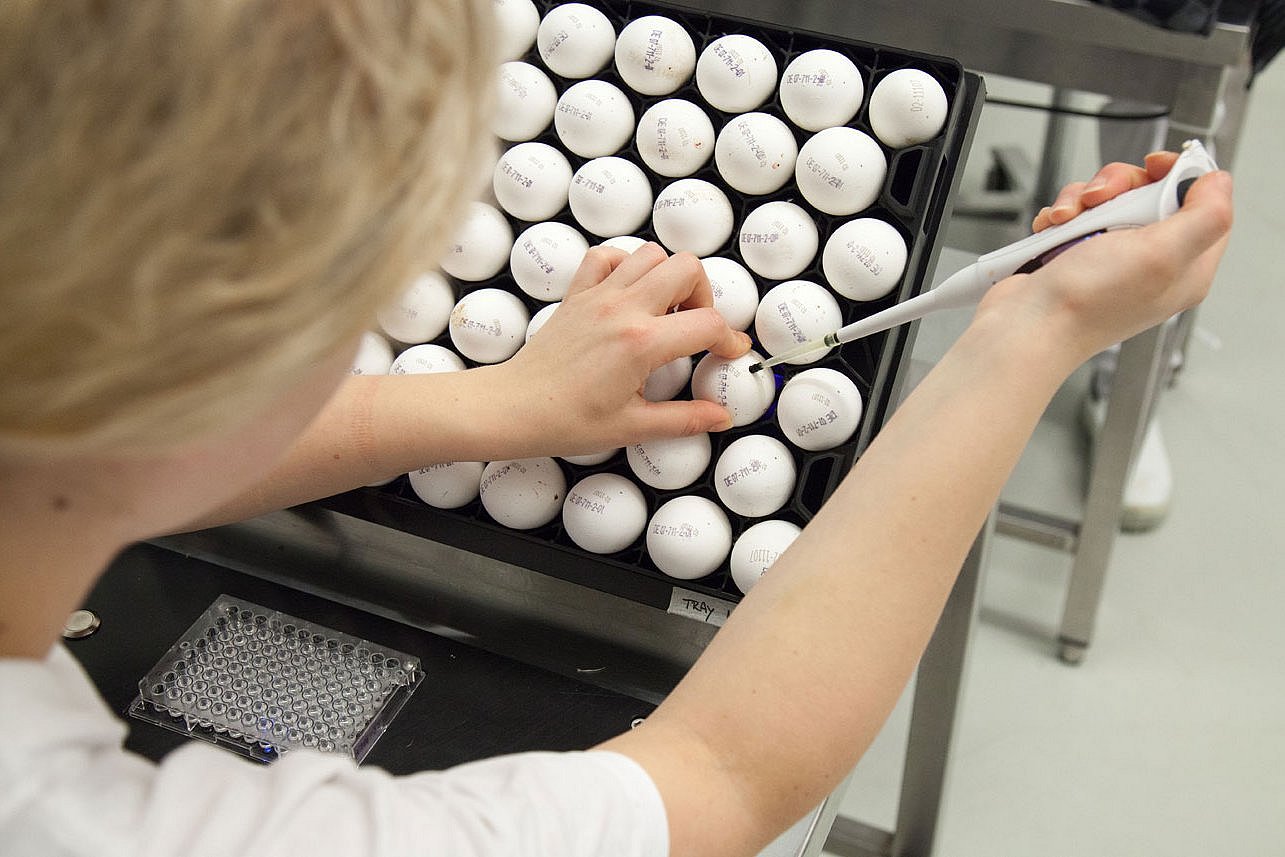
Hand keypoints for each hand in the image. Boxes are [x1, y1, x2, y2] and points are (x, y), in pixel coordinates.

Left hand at [492, 242, 751, 455]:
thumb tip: (720, 417)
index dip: (729, 339)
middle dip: (703, 295)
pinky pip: (607, 257)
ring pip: (650, 254)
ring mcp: (598, 296)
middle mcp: (622, 309)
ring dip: (668, 276)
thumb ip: (684, 419)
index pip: (707, 323)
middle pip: (686, 268)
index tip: (730, 352)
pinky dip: (625, 265)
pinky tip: (629, 295)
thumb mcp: (632, 426)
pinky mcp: (577, 294)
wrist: (512, 408)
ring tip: (665, 311)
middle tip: (695, 327)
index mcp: (641, 343)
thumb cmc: (564, 420)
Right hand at [980, 151, 1232, 362]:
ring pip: (1108, 199)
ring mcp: (1111, 258)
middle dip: (1119, 186)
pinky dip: (1060, 215)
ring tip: (1068, 221)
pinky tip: (1052, 231)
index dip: (1182, 176)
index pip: (1203, 203)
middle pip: (1150, 192)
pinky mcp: (1077, 254)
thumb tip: (1218, 182)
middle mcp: (1150, 261)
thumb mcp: (1162, 254)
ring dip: (1081, 200)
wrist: (1026, 325)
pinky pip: (1076, 214)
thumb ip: (1206, 214)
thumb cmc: (1086, 303)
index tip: (1155, 166)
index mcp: (1185, 267)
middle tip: (1102, 201)